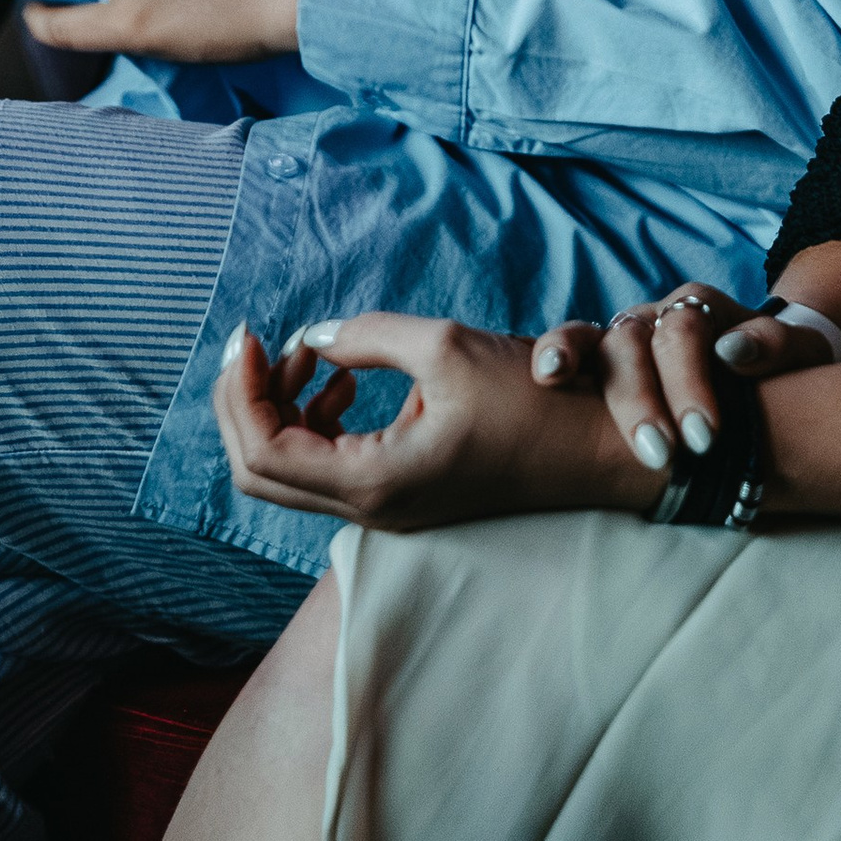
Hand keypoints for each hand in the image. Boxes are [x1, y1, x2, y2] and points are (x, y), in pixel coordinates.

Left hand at [214, 314, 664, 531]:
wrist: (598, 451)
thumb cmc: (534, 402)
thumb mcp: (446, 347)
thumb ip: (366, 338)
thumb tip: (312, 336)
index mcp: (375, 479)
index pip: (264, 450)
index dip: (242, 389)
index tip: (252, 333)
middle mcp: (371, 507)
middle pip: (260, 471)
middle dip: (248, 400)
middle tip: (263, 343)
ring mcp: (385, 507)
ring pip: (289, 471)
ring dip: (281, 408)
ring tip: (315, 357)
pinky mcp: (400, 494)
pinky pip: (326, 465)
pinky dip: (315, 421)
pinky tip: (346, 383)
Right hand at [530, 280, 839, 474]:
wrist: (763, 368)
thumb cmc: (780, 366)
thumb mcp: (800, 352)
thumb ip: (776, 344)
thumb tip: (735, 351)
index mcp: (702, 309)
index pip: (685, 333)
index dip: (690, 383)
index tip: (705, 438)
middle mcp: (656, 317)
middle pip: (636, 341)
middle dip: (641, 399)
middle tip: (658, 454)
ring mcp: (625, 337)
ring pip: (597, 340)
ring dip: (577, 360)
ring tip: (555, 378)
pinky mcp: (601, 363)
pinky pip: (571, 348)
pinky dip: (554, 352)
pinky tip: (542, 373)